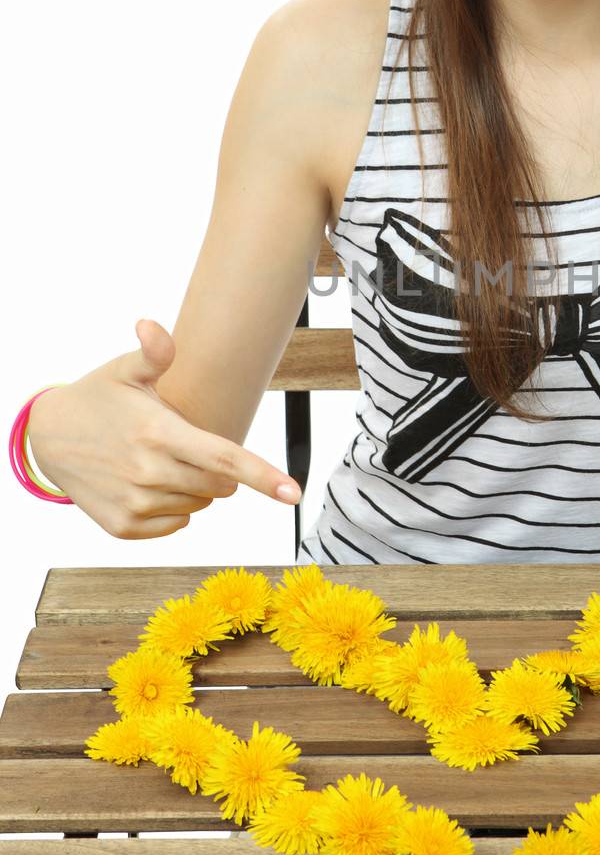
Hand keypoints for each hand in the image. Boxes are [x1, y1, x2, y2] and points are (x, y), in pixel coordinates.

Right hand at [27, 318, 302, 539]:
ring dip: (195, 487)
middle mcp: (148, 473)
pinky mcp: (124, 528)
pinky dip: (174, 508)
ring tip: (161, 460)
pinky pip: (176, 524)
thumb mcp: (125, 370)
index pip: (224, 458)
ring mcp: (135, 504)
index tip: (294, 493)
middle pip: (219, 486)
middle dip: (219, 470)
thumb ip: (154, 353)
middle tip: (188, 445)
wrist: (50, 438)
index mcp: (159, 433)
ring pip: (200, 506)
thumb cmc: (100, 397)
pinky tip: (148, 483)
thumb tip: (152, 326)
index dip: (263, 476)